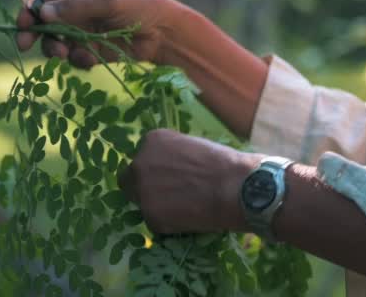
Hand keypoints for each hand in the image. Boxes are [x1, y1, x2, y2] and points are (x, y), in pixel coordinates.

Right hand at [15, 0, 178, 67]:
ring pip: (56, 40)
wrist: (166, 33)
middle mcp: (78, 6)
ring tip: (63, 54)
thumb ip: (76, 6)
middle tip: (25, 45)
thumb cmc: (141, 6)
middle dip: (35, 32)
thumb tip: (43, 12)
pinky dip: (77, 59)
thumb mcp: (109, 0)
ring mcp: (84, 29)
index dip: (31, 9)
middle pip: (45, 20)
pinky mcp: (92, 49)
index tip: (21, 24)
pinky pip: (74, 56)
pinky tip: (90, 60)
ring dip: (55, 48)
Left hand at [118, 129, 256, 234]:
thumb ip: (172, 153)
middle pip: (131, 179)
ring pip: (141, 202)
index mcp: (151, 141)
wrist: (234, 187)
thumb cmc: (222, 162)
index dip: (155, 168)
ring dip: (156, 205)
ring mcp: (143, 192)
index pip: (142, 157)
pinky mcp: (151, 217)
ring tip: (183, 207)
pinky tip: (188, 218)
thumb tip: (168, 166)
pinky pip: (155, 221)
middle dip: (146, 186)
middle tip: (168, 195)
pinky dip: (168, 222)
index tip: (169, 176)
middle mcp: (139, 164)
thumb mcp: (191, 145)